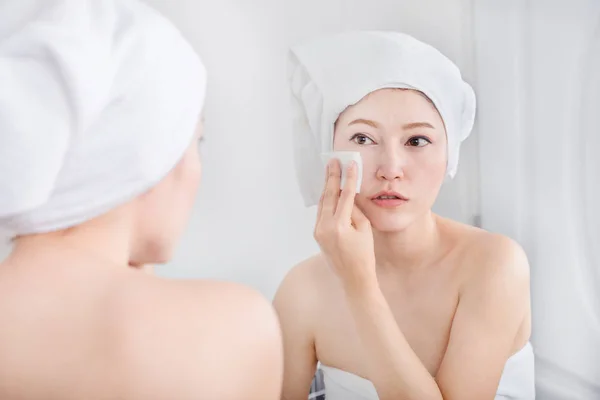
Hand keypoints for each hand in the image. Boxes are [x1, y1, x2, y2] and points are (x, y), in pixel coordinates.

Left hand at [314, 158, 376, 292]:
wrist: (353, 278)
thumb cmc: (364, 255)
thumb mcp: (365, 229)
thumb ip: (355, 210)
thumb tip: (349, 193)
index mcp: (339, 226)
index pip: (345, 196)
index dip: (348, 179)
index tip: (350, 165)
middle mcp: (325, 227)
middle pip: (329, 196)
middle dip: (332, 177)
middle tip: (333, 161)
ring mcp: (318, 231)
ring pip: (322, 203)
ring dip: (327, 186)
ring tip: (330, 171)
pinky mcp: (317, 234)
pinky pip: (321, 212)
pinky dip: (326, 200)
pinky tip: (329, 190)